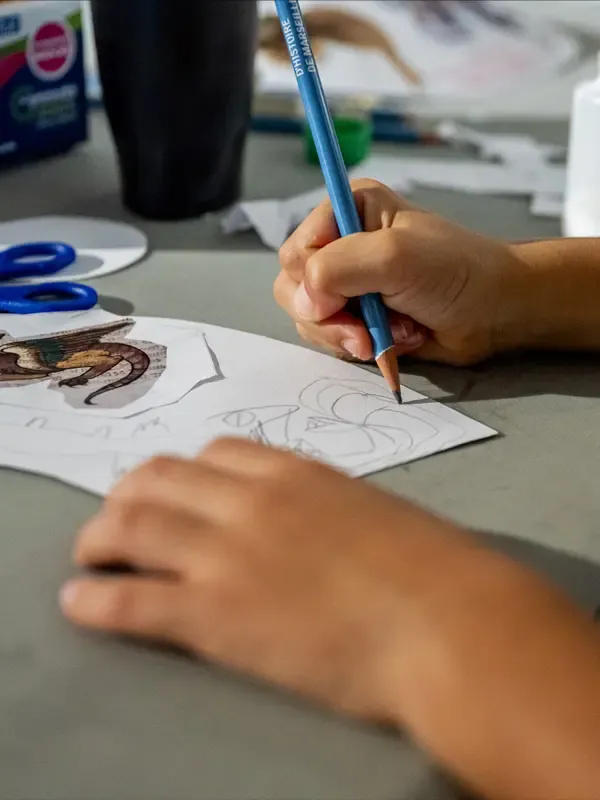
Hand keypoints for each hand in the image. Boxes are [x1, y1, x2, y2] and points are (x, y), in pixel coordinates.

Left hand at [61, 438, 599, 799]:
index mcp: (294, 473)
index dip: (184, 471)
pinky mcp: (212, 616)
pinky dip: (95, 598)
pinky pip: (131, 598)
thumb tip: (310, 525)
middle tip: (117, 520)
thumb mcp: (375, 515)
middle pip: (157, 478)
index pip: (215, 452)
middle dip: (126, 496)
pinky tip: (80, 601)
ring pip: (131, 524)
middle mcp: (247, 502)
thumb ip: (328, 509)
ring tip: (90, 555)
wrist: (446, 622)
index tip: (174, 492)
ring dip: (99, 537)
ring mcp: (224, 555)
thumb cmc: (433, 571)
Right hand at [274, 179, 528, 365]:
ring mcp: (349, 283)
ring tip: (392, 333)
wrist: (496, 312)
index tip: (346, 303)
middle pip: (295, 290)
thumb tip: (303, 302)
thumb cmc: (455, 272)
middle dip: (330, 319)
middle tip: (366, 332)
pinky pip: (333, 339)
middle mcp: (341, 243)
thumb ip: (336, 269)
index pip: (296, 252)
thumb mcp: (394, 257)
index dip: (313, 285)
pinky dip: (363, 346)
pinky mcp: (359, 316)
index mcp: (347, 210)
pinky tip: (397, 339)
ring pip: (311, 320)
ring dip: (351, 335)